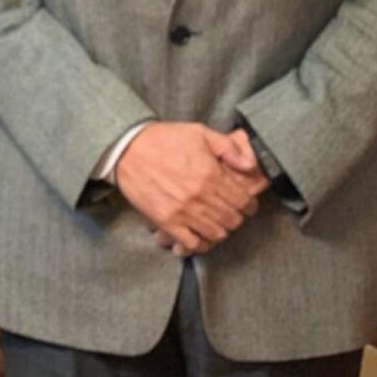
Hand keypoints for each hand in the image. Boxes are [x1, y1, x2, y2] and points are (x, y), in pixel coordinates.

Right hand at [115, 123, 267, 255]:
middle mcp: (200, 196)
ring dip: (219, 229)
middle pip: (232, 220)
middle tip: (229, 212)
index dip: (248, 204)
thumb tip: (250, 165)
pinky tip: (198, 235)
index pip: (243, 201)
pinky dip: (199, 243)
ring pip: (216, 234)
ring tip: (214, 222)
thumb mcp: (199, 132)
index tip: (244, 203)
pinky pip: (191, 243)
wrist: (125, 148)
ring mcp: (183, 211)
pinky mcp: (166, 221)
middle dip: (235, 216)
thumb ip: (228, 147)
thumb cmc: (163, 138)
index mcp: (211, 174)